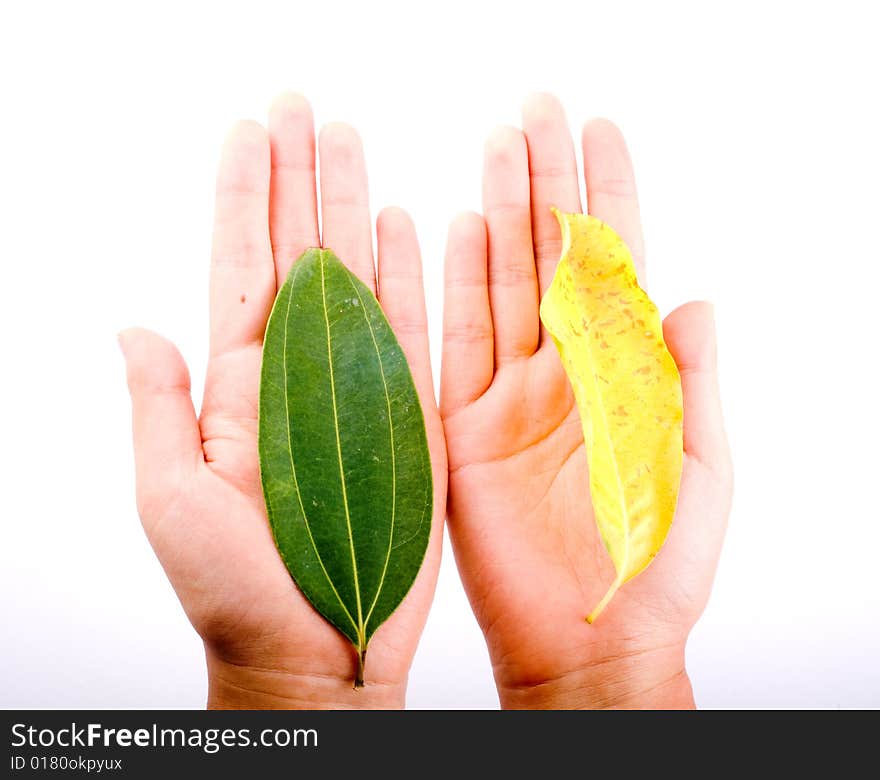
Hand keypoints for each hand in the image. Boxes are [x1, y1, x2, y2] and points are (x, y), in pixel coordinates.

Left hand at [120, 94, 445, 708]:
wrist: (313, 649)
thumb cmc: (235, 590)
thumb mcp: (173, 501)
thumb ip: (157, 411)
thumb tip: (134, 330)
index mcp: (238, 386)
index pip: (241, 268)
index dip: (243, 196)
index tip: (250, 130)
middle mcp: (297, 374)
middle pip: (298, 254)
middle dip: (297, 176)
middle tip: (302, 108)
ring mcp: (355, 389)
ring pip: (354, 278)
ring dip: (349, 205)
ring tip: (349, 141)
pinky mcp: (407, 416)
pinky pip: (410, 333)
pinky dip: (406, 276)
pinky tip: (401, 225)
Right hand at [441, 94, 732, 708]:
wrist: (585, 636)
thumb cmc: (653, 565)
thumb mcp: (693, 472)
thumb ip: (693, 386)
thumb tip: (697, 301)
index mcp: (624, 375)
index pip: (616, 266)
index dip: (609, 196)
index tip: (599, 132)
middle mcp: (564, 371)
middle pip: (551, 258)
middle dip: (546, 181)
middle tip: (536, 112)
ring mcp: (510, 395)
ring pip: (500, 284)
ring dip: (497, 215)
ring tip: (494, 147)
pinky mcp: (464, 427)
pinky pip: (453, 343)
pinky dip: (450, 286)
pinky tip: (447, 230)